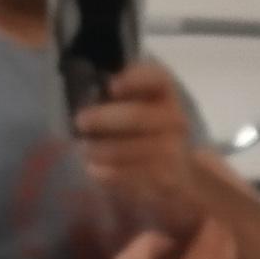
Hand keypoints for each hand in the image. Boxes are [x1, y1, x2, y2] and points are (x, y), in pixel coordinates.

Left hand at [73, 59, 212, 234]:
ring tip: (84, 150)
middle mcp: (174, 119)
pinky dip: (110, 174)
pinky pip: (133, 176)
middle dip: (104, 118)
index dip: (135, 80)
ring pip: (133, 149)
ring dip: (103, 149)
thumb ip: (117, 97)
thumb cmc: (145, 133)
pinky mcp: (166, 180)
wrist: (179, 175)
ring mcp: (172, 151)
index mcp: (165, 94)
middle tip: (80, 122)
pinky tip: (93, 170)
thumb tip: (86, 99)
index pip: (157, 79)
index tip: (111, 86)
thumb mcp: (138, 107)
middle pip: (138, 116)